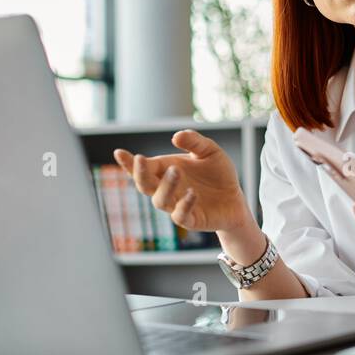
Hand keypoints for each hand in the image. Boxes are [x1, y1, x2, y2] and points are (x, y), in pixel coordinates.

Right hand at [113, 130, 253, 234]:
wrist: (236, 198)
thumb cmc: (218, 174)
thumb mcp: (210, 151)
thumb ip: (194, 142)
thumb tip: (175, 136)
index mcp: (166, 170)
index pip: (143, 167)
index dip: (129, 162)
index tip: (118, 152)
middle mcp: (167, 189)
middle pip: (144, 184)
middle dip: (140, 173)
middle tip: (142, 159)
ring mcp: (176, 205)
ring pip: (160, 200)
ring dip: (165, 186)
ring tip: (176, 171)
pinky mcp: (191, 219)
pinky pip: (180, 215)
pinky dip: (184, 204)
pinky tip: (192, 194)